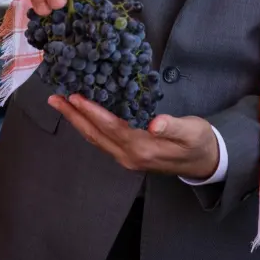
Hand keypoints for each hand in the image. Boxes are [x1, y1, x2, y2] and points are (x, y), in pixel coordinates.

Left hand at [50, 95, 219, 179]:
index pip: (111, 127)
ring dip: (77, 121)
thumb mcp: (192, 131)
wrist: (206, 162)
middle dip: (73, 116)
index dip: (92, 111)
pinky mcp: (129, 156)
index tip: (74, 97)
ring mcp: (127, 159)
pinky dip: (89, 126)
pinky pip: (103, 141)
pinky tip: (84, 117)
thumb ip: (173, 126)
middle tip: (53, 98)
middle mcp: (129, 156)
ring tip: (62, 104)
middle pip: (95, 134)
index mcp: (143, 148)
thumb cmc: (200, 142)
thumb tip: (155, 121)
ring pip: (96, 139)